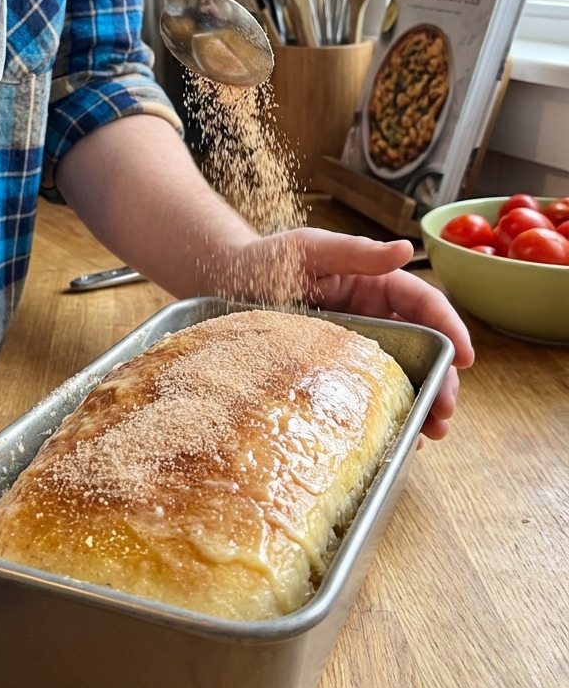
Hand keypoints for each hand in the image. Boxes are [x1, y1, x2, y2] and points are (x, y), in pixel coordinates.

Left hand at [236, 228, 473, 441]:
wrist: (221, 285)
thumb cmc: (265, 261)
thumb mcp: (309, 250)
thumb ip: (354, 253)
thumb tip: (405, 250)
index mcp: (373, 284)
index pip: (423, 304)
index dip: (451, 328)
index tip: (466, 358)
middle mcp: (372, 317)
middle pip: (421, 348)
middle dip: (441, 379)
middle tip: (445, 411)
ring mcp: (354, 348)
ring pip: (401, 376)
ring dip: (422, 403)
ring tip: (432, 433)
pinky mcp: (333, 373)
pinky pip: (366, 394)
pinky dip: (386, 415)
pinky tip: (397, 437)